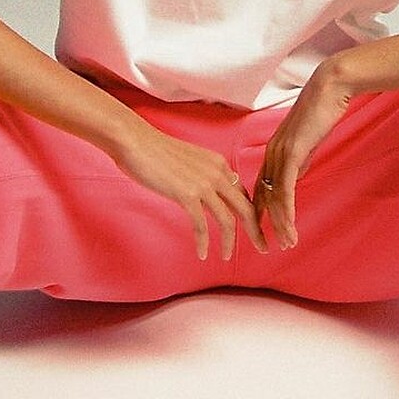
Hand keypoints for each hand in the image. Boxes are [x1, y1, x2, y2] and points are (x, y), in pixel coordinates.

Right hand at [112, 122, 266, 260]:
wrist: (135, 141)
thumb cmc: (154, 150)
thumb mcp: (189, 160)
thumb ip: (202, 175)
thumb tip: (207, 192)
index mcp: (219, 164)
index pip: (242, 193)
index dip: (250, 213)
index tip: (254, 229)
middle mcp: (217, 173)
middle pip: (246, 208)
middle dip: (256, 231)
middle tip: (263, 247)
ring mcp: (204, 184)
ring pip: (228, 220)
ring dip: (230, 242)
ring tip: (227, 257)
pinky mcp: (187, 195)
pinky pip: (201, 226)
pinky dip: (204, 242)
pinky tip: (203, 254)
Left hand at [255, 64, 353, 248]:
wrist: (330, 88)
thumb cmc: (323, 111)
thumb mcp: (309, 141)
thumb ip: (300, 159)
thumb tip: (297, 176)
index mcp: (273, 151)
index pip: (260, 187)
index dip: (259, 211)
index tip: (260, 231)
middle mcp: (271, 153)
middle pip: (262, 196)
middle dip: (265, 224)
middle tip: (271, 246)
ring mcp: (280, 153)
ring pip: (273, 197)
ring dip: (279, 224)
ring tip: (286, 244)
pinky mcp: (292, 153)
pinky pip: (285, 188)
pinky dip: (286, 211)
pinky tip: (290, 227)